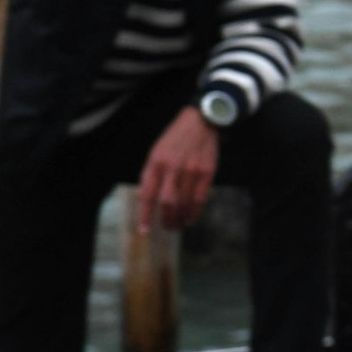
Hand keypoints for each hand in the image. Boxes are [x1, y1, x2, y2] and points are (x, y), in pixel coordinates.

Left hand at [137, 106, 220, 232]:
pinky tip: (191, 218)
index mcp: (156, 163)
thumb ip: (152, 173)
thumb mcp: (156, 151)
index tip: (145, 230)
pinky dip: (194, 211)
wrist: (201, 121)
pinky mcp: (207, 171)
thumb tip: (147, 198)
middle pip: (167, 202)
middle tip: (168, 228)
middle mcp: (172, 168)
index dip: (146, 215)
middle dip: (166, 219)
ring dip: (180, 218)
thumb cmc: (175, 138)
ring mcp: (191, 170)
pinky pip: (200, 197)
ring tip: (178, 225)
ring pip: (184, 202)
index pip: (148, 194)